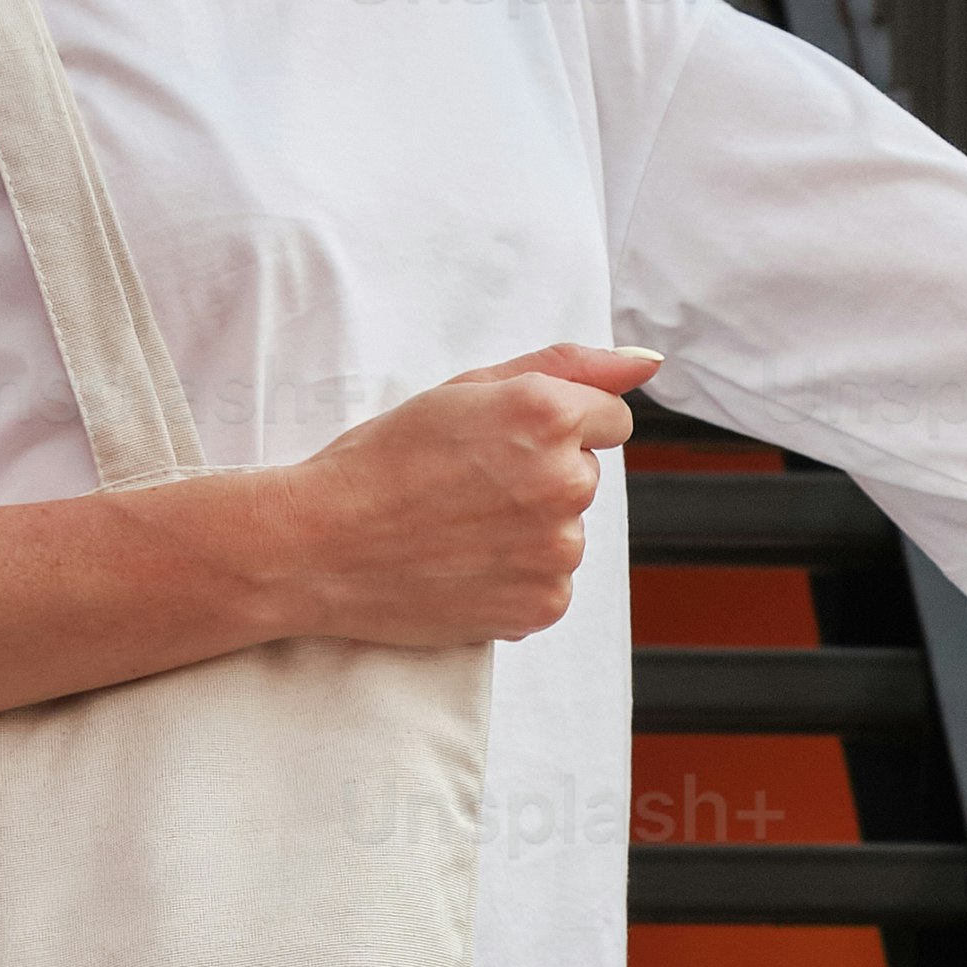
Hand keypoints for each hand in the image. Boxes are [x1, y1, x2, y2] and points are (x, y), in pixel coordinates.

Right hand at [265, 342, 663, 647]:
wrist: (320, 546)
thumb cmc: (382, 460)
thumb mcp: (467, 388)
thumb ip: (568, 367)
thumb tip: (645, 362)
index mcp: (548, 416)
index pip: (610, 419)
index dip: (554, 425)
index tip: (503, 442)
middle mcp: (565, 482)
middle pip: (585, 474)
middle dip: (540, 475)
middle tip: (464, 487)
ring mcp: (557, 551)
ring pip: (567, 530)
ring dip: (529, 529)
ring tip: (458, 529)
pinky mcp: (544, 604)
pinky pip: (551, 581)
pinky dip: (517, 577)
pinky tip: (464, 565)